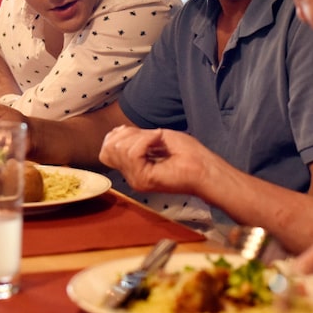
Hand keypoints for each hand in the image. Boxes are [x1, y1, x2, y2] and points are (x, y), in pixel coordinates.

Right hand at [99, 126, 214, 195]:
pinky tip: (159, 140)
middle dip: (128, 134)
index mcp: (133, 168)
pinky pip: (133, 153)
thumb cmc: (189, 153)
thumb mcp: (156, 137)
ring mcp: (136, 179)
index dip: (117, 136)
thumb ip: (135, 137)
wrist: (206, 168)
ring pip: (119, 150)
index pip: (106, 151)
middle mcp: (131, 176)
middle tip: (152, 136)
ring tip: (158, 139)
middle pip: (108, 149)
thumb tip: (118, 132)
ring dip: (140, 137)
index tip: (139, 132)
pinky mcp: (143, 179)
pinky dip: (145, 140)